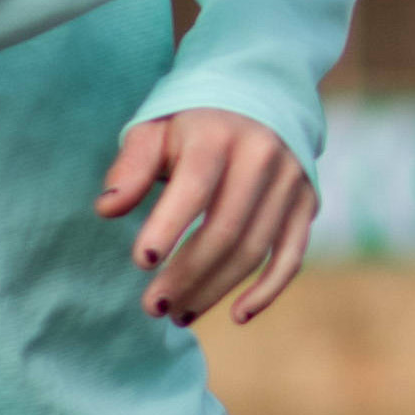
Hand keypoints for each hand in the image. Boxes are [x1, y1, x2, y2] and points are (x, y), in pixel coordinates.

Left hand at [96, 110, 319, 325]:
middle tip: (153, 306)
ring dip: (215, 290)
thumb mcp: (155, 131)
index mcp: (218, 135)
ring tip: (179, 314)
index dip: (168, 227)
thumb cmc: (191, 125)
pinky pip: (291, 256)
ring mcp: (290, 181)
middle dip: (186, 274)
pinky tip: (236, 315)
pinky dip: (267, 291)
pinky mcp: (306, 202)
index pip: (194, 187)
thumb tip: (107, 209)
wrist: (259, 98)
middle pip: (225, 229)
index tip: (142, 261)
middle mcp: (262, 156)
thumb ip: (131, 168)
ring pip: (254, 250)